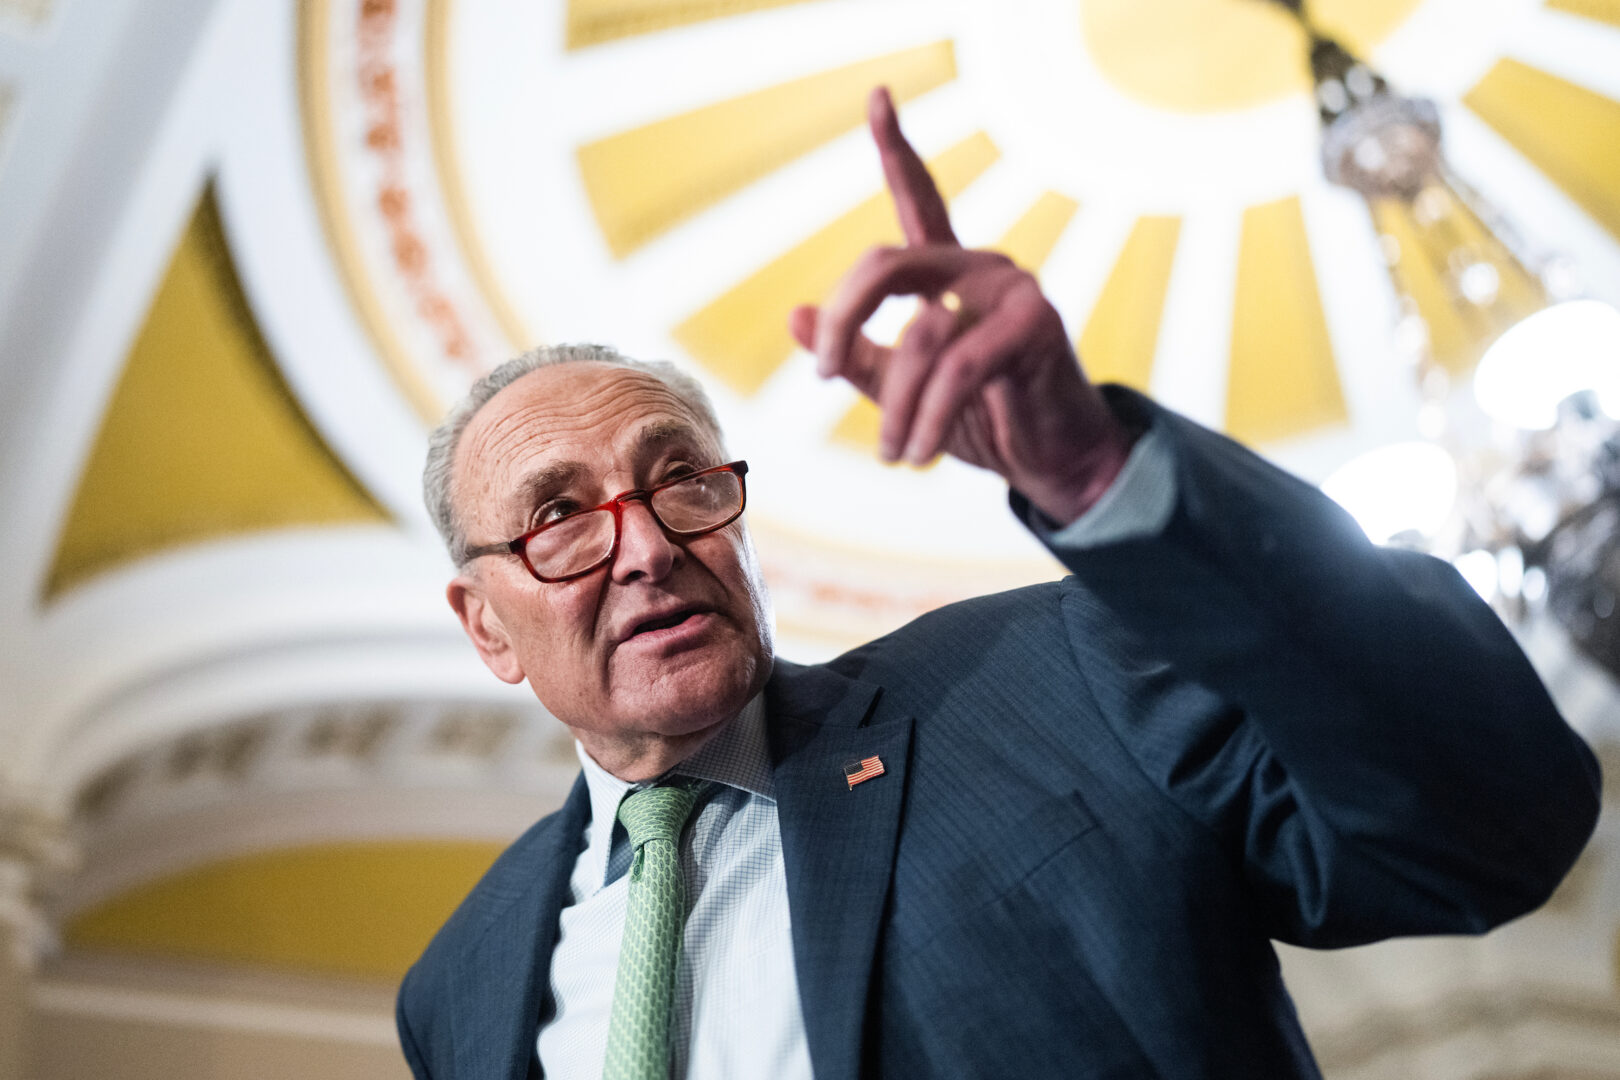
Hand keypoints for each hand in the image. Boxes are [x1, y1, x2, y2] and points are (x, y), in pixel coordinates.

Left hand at [788, 87, 1134, 525]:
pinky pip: (954, 368)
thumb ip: (856, 356)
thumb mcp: (905, 392)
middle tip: (819, 374)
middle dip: (842, 318)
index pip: (919, 200)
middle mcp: (982, 268)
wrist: (1057, 462)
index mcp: (951, 275)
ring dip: (895, 409)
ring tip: (895, 454)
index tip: (877, 95)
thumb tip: (794, 318)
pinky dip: (926, 419)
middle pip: (885, 264)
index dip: (896, 148)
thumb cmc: (985, 422)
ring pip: (918, 336)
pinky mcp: (1033, 326)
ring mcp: (1012, 290)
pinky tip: (918, 453)